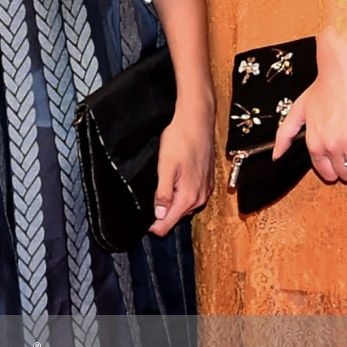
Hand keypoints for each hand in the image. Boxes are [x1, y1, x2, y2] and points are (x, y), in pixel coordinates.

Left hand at [150, 98, 214, 234]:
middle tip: (145, 203)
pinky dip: (180, 193)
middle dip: (160, 214)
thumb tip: (159, 215)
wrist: (198, 120)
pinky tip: (172, 180)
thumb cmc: (181, 139)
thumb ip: (163, 193)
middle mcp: (200, 197)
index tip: (140, 221)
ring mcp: (205, 189)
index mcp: (189, 197)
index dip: (152, 226)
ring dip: (170, 203)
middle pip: (176, 217)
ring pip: (183, 206)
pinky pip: (191, 195)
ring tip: (157, 189)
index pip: (167, 224)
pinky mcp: (207, 181)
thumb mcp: (165, 167)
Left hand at [273, 30, 346, 184]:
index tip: (341, 167)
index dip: (334, 173)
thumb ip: (285, 134)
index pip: (325, 171)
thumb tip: (276, 155)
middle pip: (344, 174)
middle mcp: (329, 145)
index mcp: (313, 142)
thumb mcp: (298, 111)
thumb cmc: (322, 88)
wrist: (342, 72)